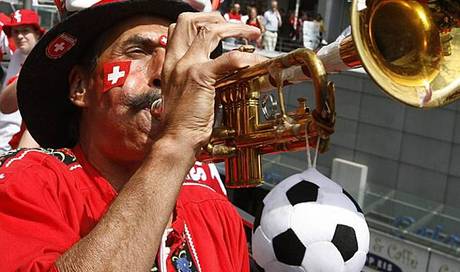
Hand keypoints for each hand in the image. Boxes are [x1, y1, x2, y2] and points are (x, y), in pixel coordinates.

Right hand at [160, 12, 264, 151]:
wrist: (176, 141)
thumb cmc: (183, 124)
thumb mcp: (185, 95)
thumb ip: (196, 79)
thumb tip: (220, 72)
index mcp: (170, 65)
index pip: (178, 29)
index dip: (199, 21)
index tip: (218, 25)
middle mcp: (175, 61)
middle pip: (188, 20)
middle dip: (215, 17)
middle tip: (235, 26)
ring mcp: (186, 67)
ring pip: (209, 30)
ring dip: (235, 28)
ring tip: (253, 34)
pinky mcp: (200, 77)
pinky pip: (228, 58)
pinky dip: (246, 57)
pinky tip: (256, 61)